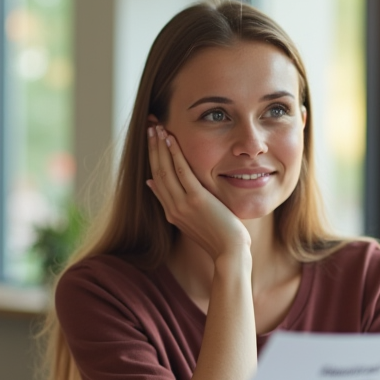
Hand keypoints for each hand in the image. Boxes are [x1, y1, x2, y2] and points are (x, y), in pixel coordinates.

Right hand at [145, 124, 249, 261]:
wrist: (229, 252)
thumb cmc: (217, 237)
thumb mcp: (190, 219)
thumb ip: (173, 202)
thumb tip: (152, 184)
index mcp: (171, 212)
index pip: (156, 179)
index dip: (152, 158)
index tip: (151, 141)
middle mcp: (172, 208)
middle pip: (157, 171)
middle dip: (152, 147)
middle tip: (150, 126)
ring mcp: (183, 204)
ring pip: (165, 170)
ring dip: (160, 146)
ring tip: (157, 127)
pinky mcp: (196, 200)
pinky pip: (182, 172)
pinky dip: (175, 155)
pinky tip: (171, 139)